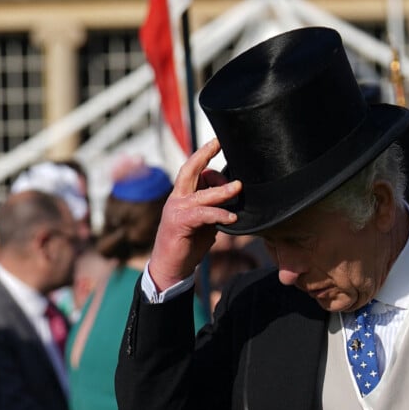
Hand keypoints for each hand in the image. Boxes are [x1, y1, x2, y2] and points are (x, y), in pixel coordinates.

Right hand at [148, 139, 241, 290]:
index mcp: (182, 194)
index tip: (218, 141)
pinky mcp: (179, 224)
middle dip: (204, 154)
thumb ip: (214, 207)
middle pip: (190, 169)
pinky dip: (218, 214)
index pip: (193, 169)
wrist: (170, 268)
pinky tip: (231, 218)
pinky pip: (202, 214)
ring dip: (221, 190)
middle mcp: (177, 198)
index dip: (205, 154)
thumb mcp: (205, 222)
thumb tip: (233, 195)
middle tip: (218, 143)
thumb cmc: (188, 244)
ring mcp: (176, 210)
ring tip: (238, 187)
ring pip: (201, 193)